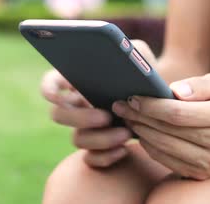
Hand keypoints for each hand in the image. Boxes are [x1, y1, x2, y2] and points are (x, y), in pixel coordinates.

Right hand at [40, 40, 155, 167]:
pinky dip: (106, 157)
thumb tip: (114, 56)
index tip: (55, 95)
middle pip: (58, 115)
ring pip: (77, 139)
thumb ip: (126, 49)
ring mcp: (86, 129)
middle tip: (106, 116)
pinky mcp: (99, 148)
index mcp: (78, 80)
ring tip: (126, 133)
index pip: (51, 82)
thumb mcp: (138, 53)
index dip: (47, 88)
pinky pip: (92, 159)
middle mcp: (77, 106)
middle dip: (79, 117)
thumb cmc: (145, 72)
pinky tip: (124, 150)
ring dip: (100, 138)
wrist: (162, 99)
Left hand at [112, 73, 209, 179]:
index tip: (133, 98)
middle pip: (168, 130)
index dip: (151, 106)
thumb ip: (198, 84)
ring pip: (164, 147)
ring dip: (141, 132)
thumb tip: (175, 91)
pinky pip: (166, 160)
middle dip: (140, 117)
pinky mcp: (201, 174)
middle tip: (121, 106)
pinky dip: (149, 146)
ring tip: (128, 118)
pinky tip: (141, 133)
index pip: (178, 112)